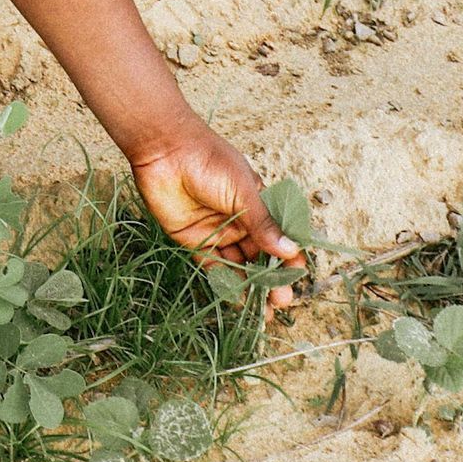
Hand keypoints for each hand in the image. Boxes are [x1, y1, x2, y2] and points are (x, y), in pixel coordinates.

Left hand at [127, 118, 306, 312]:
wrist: (165, 151)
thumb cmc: (210, 161)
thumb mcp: (243, 191)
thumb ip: (263, 223)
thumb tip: (290, 249)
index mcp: (256, 203)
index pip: (277, 235)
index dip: (287, 256)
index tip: (296, 276)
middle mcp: (239, 219)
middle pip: (259, 255)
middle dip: (271, 278)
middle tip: (281, 302)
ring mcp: (216, 230)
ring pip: (238, 264)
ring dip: (250, 286)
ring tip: (264, 310)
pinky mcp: (193, 240)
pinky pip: (212, 266)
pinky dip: (225, 283)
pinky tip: (238, 299)